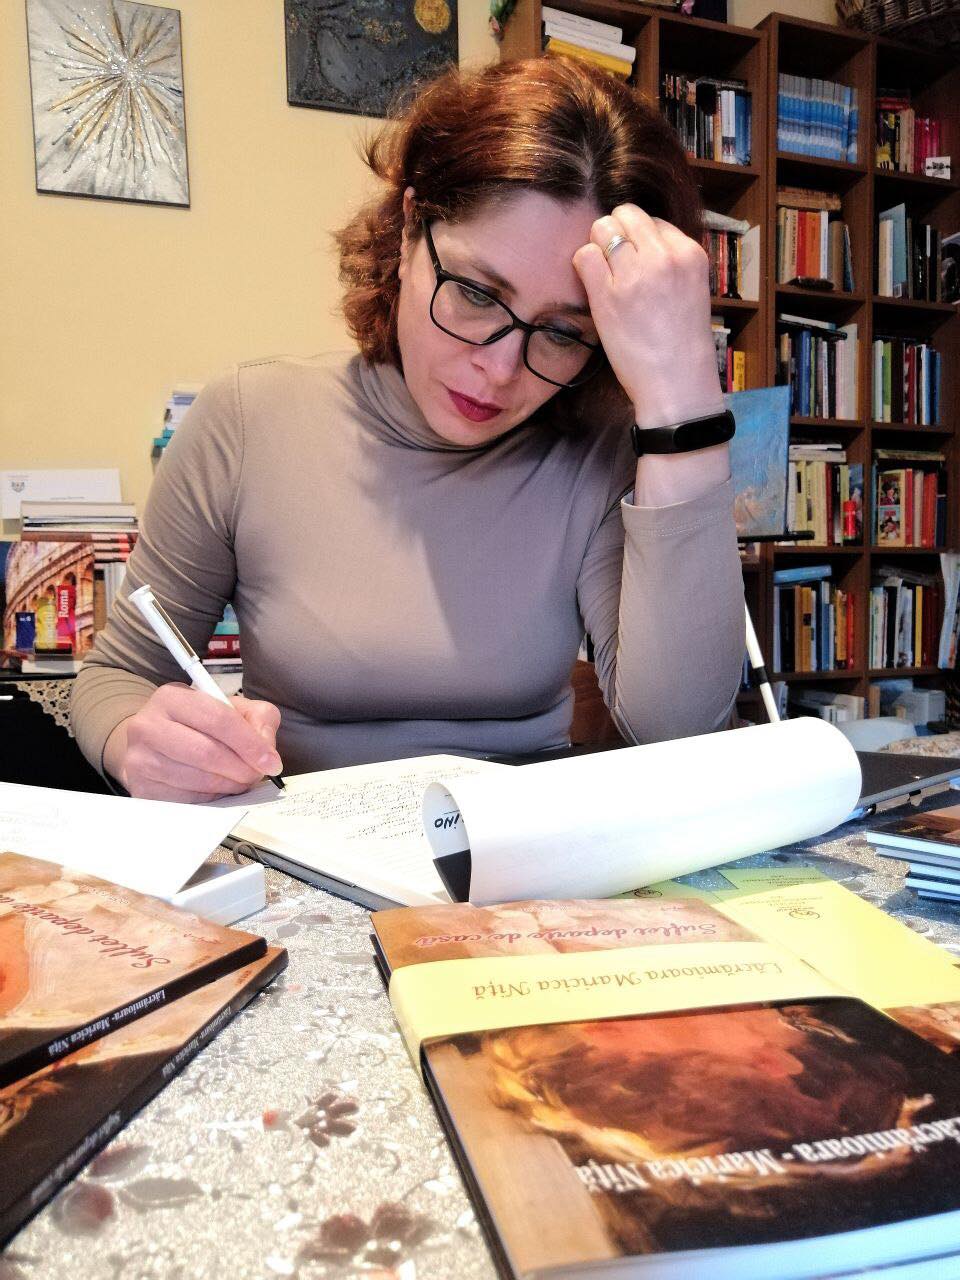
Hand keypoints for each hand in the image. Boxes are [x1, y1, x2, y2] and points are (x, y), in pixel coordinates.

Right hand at [103, 683, 282, 802]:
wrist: (156, 746)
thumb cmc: (199, 726)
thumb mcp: (233, 709)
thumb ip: (259, 718)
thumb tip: (266, 748)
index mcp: (172, 698)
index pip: (218, 719)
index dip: (249, 743)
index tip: (270, 761)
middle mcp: (147, 725)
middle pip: (206, 752)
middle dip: (241, 768)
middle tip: (256, 774)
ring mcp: (139, 758)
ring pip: (197, 779)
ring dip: (228, 785)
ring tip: (239, 780)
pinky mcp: (140, 788)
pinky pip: (186, 799)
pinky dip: (210, 798)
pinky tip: (217, 789)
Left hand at [572, 205, 722, 427]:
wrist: (677, 382)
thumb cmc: (681, 344)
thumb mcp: (690, 290)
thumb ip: (670, 264)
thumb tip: (639, 245)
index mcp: (690, 253)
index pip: (653, 220)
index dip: (639, 239)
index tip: (636, 262)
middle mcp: (664, 256)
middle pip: (626, 214)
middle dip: (615, 233)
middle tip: (614, 264)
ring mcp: (635, 274)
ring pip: (603, 228)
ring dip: (597, 246)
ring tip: (603, 275)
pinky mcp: (608, 294)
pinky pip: (585, 255)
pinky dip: (583, 265)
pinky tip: (592, 286)